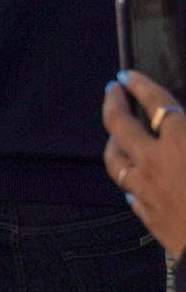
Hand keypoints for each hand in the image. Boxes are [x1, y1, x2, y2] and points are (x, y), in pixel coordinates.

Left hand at [103, 71, 185, 252]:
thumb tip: (182, 122)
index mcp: (181, 142)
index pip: (155, 102)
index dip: (140, 85)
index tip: (128, 74)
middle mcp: (156, 162)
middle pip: (120, 125)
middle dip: (113, 103)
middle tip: (112, 90)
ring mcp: (147, 191)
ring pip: (114, 159)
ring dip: (112, 142)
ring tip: (115, 134)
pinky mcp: (150, 217)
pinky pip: (129, 193)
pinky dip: (129, 181)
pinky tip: (133, 181)